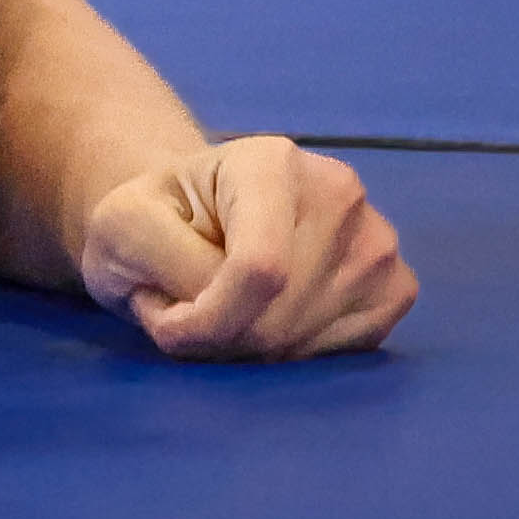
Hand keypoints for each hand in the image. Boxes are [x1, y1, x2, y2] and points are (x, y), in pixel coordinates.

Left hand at [75, 136, 411, 359]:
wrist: (196, 222)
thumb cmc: (155, 221)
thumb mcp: (123, 226)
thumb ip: (165, 262)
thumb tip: (226, 311)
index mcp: (271, 162)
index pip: (260, 270)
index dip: (206, 319)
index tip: (166, 318)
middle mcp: (340, 192)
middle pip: (284, 312)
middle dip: (221, 337)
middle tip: (185, 310)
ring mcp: (378, 241)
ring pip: (310, 338)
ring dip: (250, 349)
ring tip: (221, 306)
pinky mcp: (396, 288)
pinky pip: (342, 353)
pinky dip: (293, 357)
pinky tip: (267, 319)